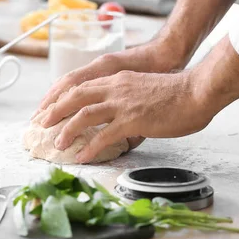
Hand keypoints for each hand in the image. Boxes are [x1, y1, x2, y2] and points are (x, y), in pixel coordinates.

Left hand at [38, 70, 213, 162]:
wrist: (197, 91)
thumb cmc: (177, 93)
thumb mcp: (144, 89)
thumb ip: (127, 100)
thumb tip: (118, 117)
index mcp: (117, 80)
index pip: (81, 87)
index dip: (62, 99)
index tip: (49, 110)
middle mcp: (115, 89)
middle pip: (75, 98)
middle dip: (55, 112)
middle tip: (42, 124)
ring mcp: (123, 104)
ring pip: (84, 115)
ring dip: (67, 131)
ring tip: (58, 145)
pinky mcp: (133, 120)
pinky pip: (105, 136)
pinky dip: (90, 148)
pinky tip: (83, 157)